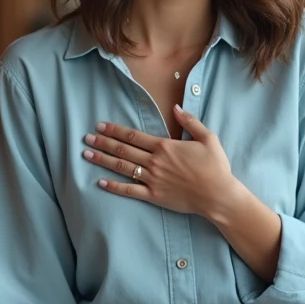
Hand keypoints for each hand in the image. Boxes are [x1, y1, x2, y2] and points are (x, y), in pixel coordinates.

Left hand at [81, 105, 238, 218]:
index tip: (100, 126)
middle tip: (86, 138)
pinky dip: (114, 187)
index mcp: (165, 146)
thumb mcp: (208, 138)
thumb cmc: (215, 166)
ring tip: (87, 155)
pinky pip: (129, 191)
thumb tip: (176, 108)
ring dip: (103, 160)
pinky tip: (100, 182)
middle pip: (123, 150)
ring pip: (122, 167)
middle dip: (103, 143)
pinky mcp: (154, 196)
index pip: (133, 136)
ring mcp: (152, 179)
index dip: (114, 130)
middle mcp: (155, 161)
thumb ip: (190, 122)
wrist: (218, 195)